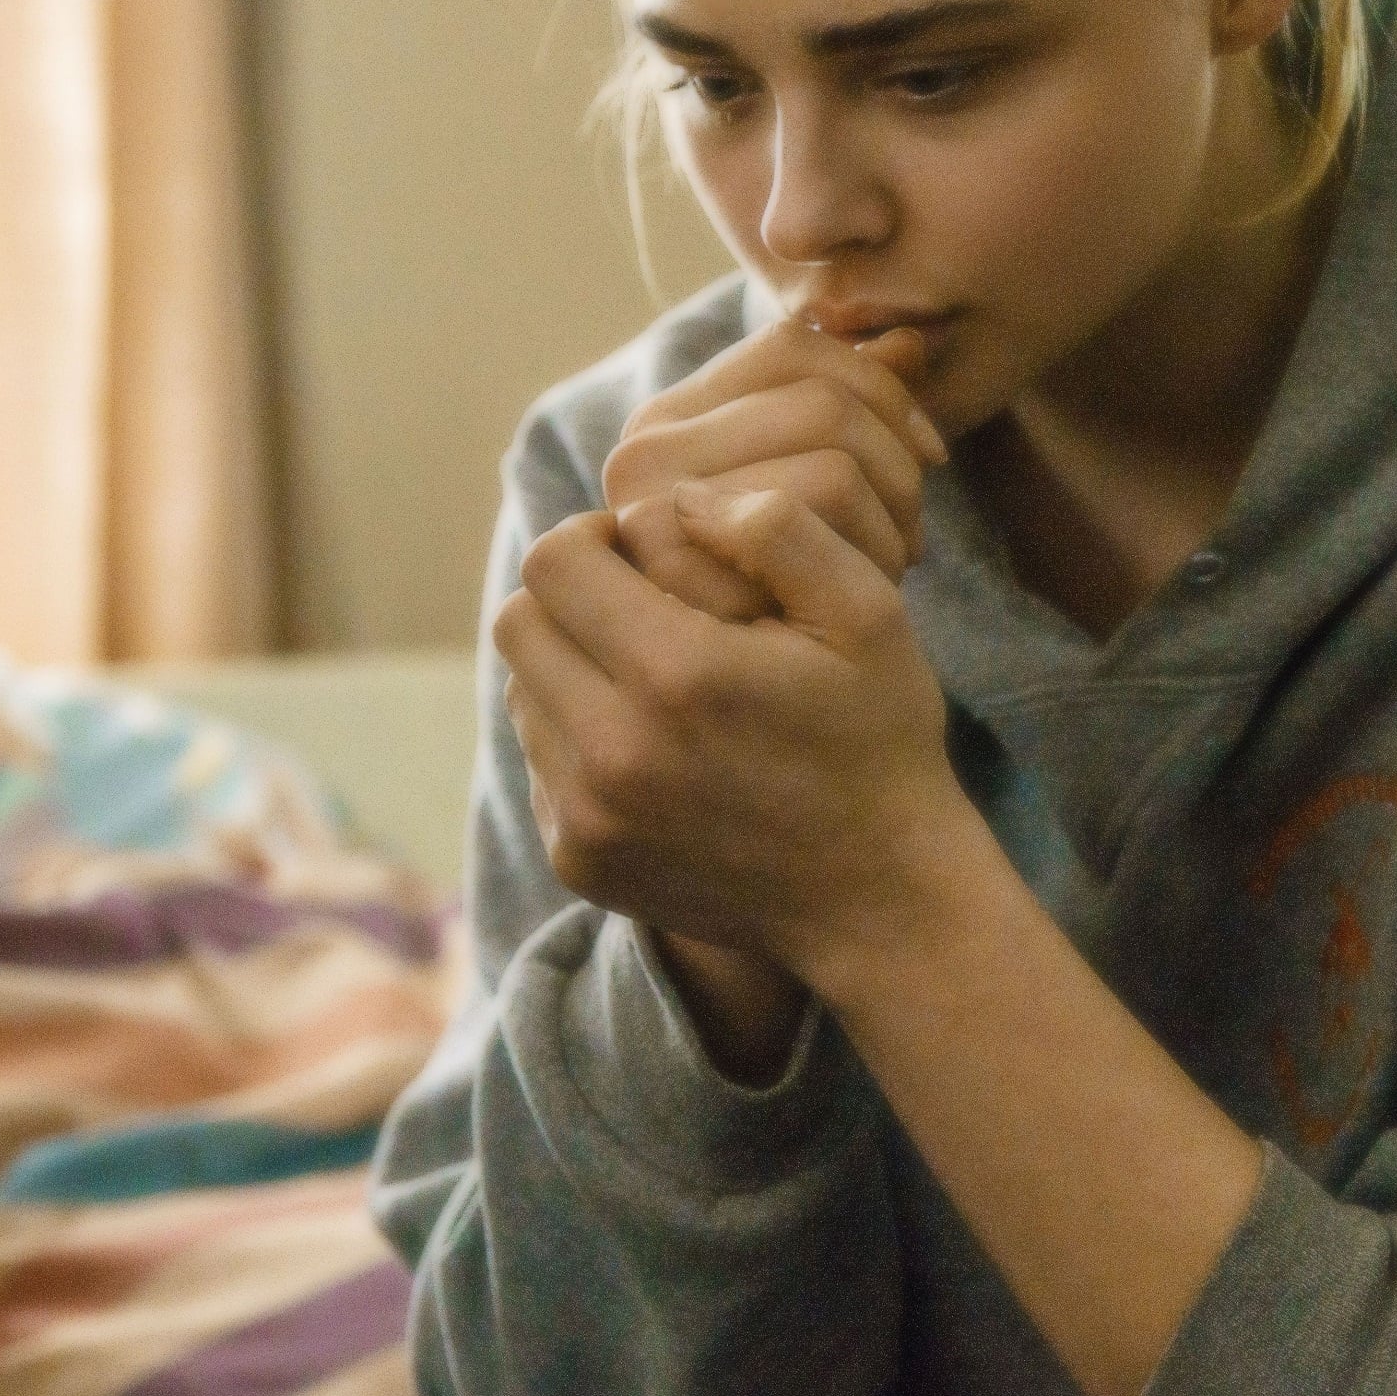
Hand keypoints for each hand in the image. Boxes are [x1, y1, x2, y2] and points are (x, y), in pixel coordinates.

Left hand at [498, 482, 983, 982]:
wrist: (876, 897)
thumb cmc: (877, 739)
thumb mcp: (867, 613)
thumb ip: (778, 529)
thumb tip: (678, 498)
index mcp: (677, 676)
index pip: (553, 562)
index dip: (593, 536)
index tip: (643, 550)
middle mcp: (613, 753)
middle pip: (519, 621)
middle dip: (570, 594)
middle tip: (638, 600)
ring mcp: (588, 817)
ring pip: (523, 689)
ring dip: (571, 663)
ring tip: (650, 673)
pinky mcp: (579, 860)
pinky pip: (540, 761)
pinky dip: (579, 735)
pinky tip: (654, 743)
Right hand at [604, 318, 943, 622]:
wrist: (772, 727)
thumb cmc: (804, 600)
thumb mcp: (830, 490)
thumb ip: (859, 405)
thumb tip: (910, 341)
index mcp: (670, 418)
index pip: (790, 346)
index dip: (881, 385)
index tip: (929, 452)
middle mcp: (642, 455)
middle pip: (823, 404)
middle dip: (899, 466)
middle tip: (913, 532)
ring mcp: (650, 513)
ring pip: (832, 464)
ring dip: (892, 517)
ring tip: (891, 564)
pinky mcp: (680, 575)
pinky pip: (814, 520)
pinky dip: (871, 552)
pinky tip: (871, 592)